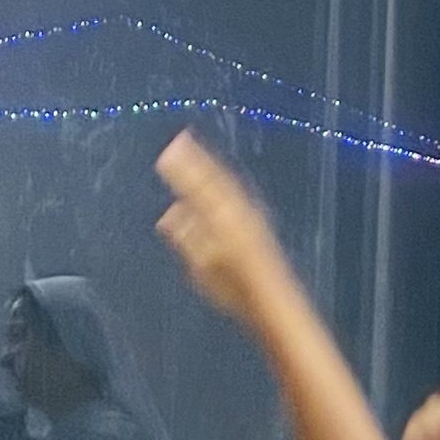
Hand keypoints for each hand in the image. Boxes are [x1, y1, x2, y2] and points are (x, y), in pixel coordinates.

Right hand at [153, 133, 287, 318]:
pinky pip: (235, 190)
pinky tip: (216, 178)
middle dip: (196, 159)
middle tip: (179, 141)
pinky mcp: (256, 221)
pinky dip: (222, 178)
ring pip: (226, 182)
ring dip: (209, 164)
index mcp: (222, 221)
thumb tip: (170, 215)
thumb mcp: (203, 267)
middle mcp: (238, 212)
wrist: (274, 298)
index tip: (166, 154)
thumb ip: (187, 237)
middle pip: (213, 179)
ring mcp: (250, 214)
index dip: (182, 171)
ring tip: (194, 148)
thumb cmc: (236, 288)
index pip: (197, 189)